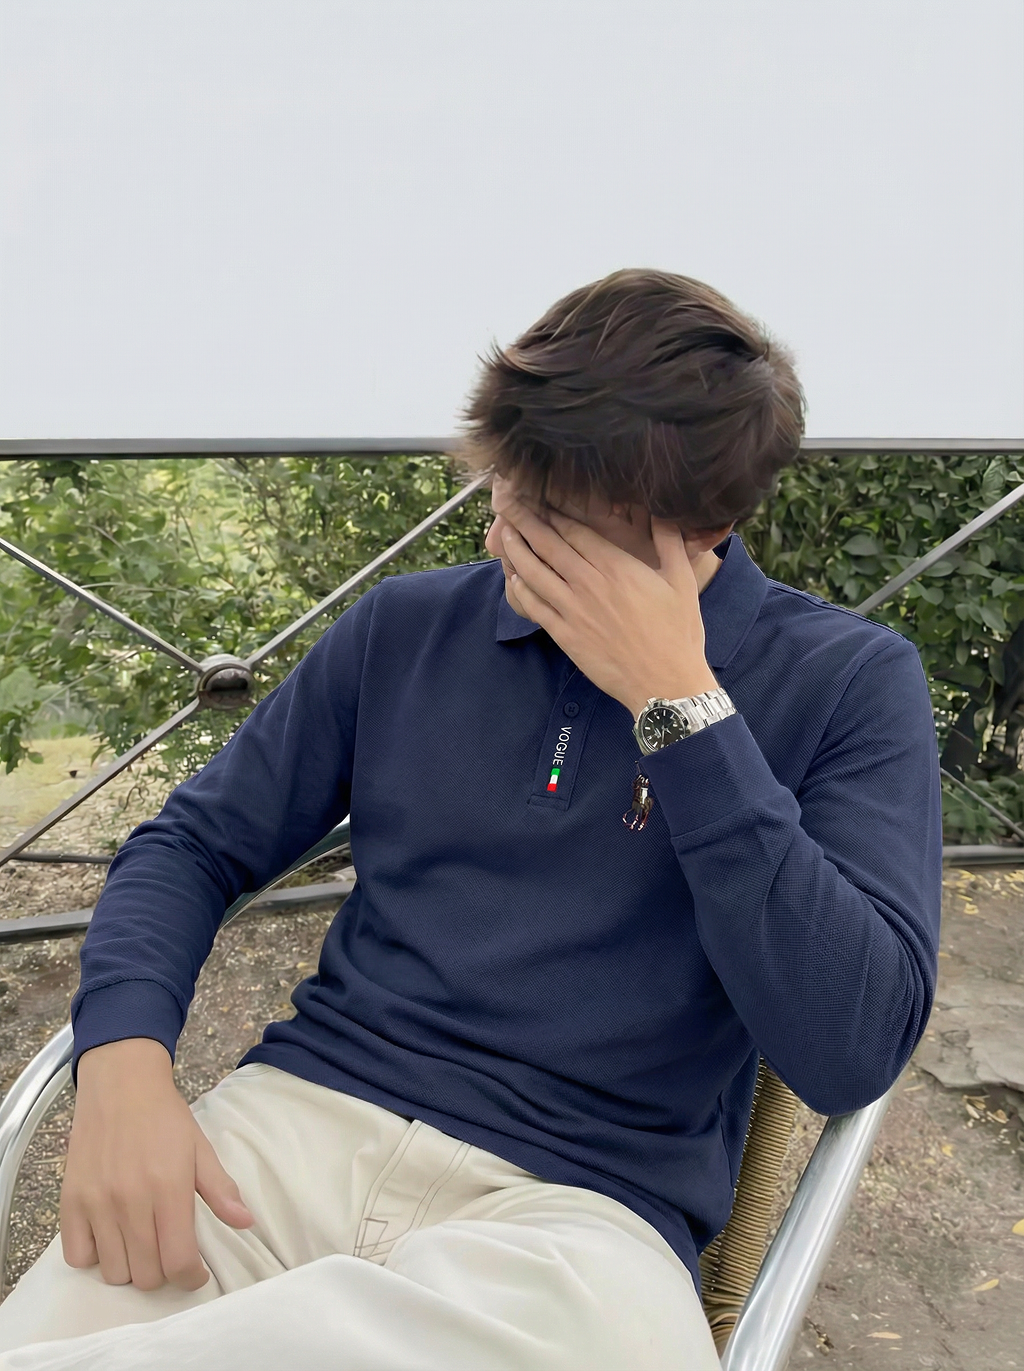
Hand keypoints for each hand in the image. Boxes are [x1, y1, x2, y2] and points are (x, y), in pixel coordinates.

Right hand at [61, 1038, 253, 1289]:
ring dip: (131, 1267)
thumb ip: (221, 1189)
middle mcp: (130, 1201)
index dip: (191, 1277)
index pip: (178, 1261)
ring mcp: (96, 1204)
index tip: (196, 1272)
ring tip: (141, 1244)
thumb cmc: (165, 1116)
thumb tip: (246, 1222)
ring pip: (114, 1272)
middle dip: (163, 1273)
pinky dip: (96, 1257)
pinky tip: (110, 1237)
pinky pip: (78, 1257)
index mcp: (169, 1188)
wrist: (121, 1083)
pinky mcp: (70, 1202)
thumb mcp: (200, 1148)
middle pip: (146, 1275)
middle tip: (168, 1251)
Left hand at [494, 491, 717, 716]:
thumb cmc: (678, 633)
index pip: (574, 529)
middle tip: (506, 502)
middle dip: (525, 520)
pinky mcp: (565, 636)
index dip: (551, 510)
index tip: (537, 495)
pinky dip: (521, 589)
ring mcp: (573, 611)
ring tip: (504, 534)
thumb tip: (665, 511)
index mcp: (616, 567)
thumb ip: (670, 541)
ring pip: (534, 572)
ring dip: (516, 550)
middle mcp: (589, 584)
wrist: (666, 683)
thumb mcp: (682, 580)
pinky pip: (535, 606)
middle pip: (548, 544)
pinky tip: (514, 578)